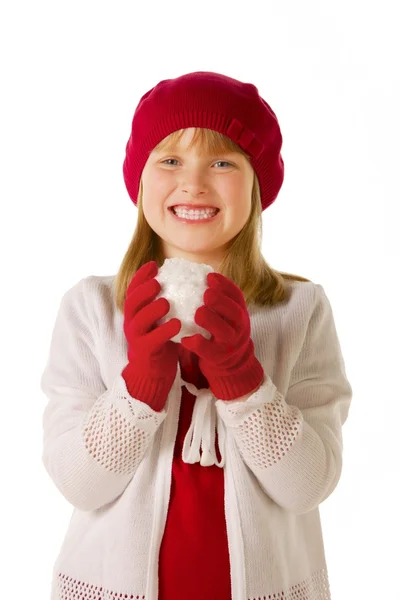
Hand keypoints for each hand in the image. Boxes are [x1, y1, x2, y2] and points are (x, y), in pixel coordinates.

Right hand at [122, 261, 180, 410]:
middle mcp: (131, 323)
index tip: (154, 265)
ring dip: (152, 310)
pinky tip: (177, 324)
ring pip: (139, 321)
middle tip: (158, 281)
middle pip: (132, 303)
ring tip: (166, 302)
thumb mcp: (159, 319)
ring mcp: (136, 338)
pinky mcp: (144, 352)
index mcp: (135, 312)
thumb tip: (183, 278)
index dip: (141, 276)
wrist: (153, 371)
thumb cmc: (159, 340)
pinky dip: (163, 331)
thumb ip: (164, 302)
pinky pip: (152, 340)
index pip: (133, 290)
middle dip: (143, 290)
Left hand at [180, 272, 263, 399]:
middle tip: (206, 294)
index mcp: (240, 312)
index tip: (209, 276)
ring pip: (224, 332)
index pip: (236, 296)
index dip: (224, 285)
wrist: (231, 362)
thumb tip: (192, 275)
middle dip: (220, 301)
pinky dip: (197, 344)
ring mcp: (230, 344)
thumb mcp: (226, 315)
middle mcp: (239, 327)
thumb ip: (217, 300)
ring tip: (198, 313)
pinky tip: (185, 338)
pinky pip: (208, 351)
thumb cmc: (222, 330)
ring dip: (211, 321)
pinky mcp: (219, 357)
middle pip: (234, 312)